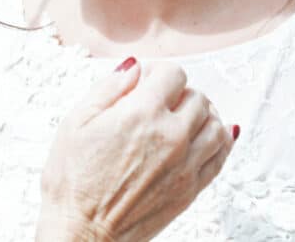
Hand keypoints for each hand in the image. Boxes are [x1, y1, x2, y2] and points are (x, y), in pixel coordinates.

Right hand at [35, 59, 234, 241]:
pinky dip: (221, 140)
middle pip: (198, 97)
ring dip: (204, 113)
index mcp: (141, 114)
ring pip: (216, 125)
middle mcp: (170, 136)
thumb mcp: (75, 122)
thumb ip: (108, 88)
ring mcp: (185, 164)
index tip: (149, 79)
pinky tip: (210, 136)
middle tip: (163, 98)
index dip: (159, 71)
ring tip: (187, 115)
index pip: (173, 74)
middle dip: (180, 91)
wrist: (82, 231)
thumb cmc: (73, 182)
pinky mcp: (191, 189)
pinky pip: (221, 156)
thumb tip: (133, 68)